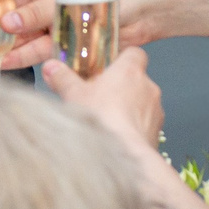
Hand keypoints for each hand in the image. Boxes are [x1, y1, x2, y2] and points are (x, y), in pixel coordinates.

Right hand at [0, 0, 153, 71]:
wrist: (152, 8)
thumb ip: (37, 12)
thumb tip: (7, 23)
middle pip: (12, 7)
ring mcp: (57, 15)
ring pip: (24, 30)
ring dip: (5, 43)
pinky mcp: (67, 36)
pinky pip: (41, 46)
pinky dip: (25, 54)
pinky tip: (7, 62)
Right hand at [42, 47, 164, 150]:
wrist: (122, 154)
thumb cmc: (101, 119)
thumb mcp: (73, 94)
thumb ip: (62, 78)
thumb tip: (51, 68)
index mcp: (130, 70)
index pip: (135, 54)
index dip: (122, 59)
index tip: (108, 67)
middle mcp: (148, 87)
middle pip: (137, 80)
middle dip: (121, 88)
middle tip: (100, 97)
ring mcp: (155, 111)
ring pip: (142, 104)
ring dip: (128, 109)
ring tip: (106, 121)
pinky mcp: (156, 132)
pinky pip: (145, 125)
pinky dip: (133, 129)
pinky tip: (116, 137)